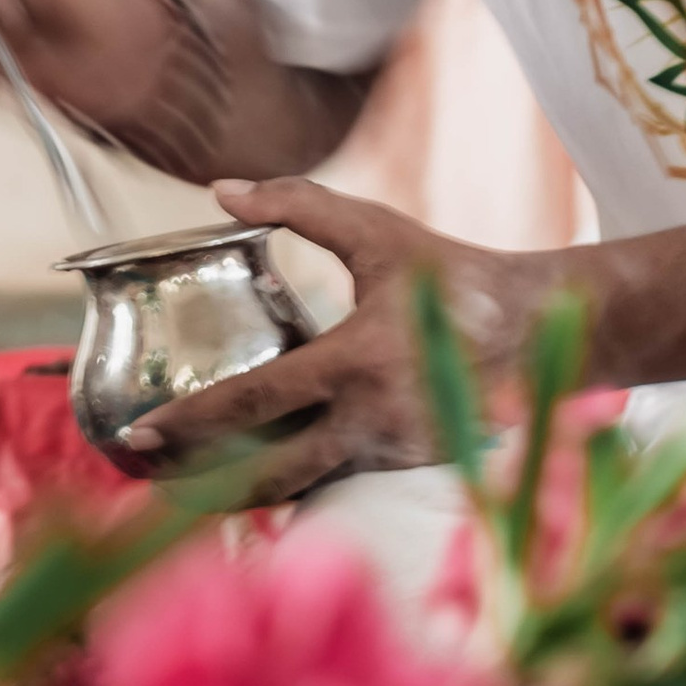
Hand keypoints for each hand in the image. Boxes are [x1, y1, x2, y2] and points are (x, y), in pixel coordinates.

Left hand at [121, 178, 552, 501]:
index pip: (256, 401)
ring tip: (180, 493)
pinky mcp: (408, 468)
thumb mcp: (377, 230)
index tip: (141, 432)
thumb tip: (221, 191)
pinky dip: (290, 484)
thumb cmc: (453, 273)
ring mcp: (392, 451)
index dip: (192, 421)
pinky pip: (336, 481)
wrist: (544, 328)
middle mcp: (372, 417)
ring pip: (300, 486)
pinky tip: (246, 483)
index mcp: (357, 359)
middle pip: (267, 469)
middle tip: (146, 480)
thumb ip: (298, 204)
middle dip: (199, 482)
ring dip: (238, 495)